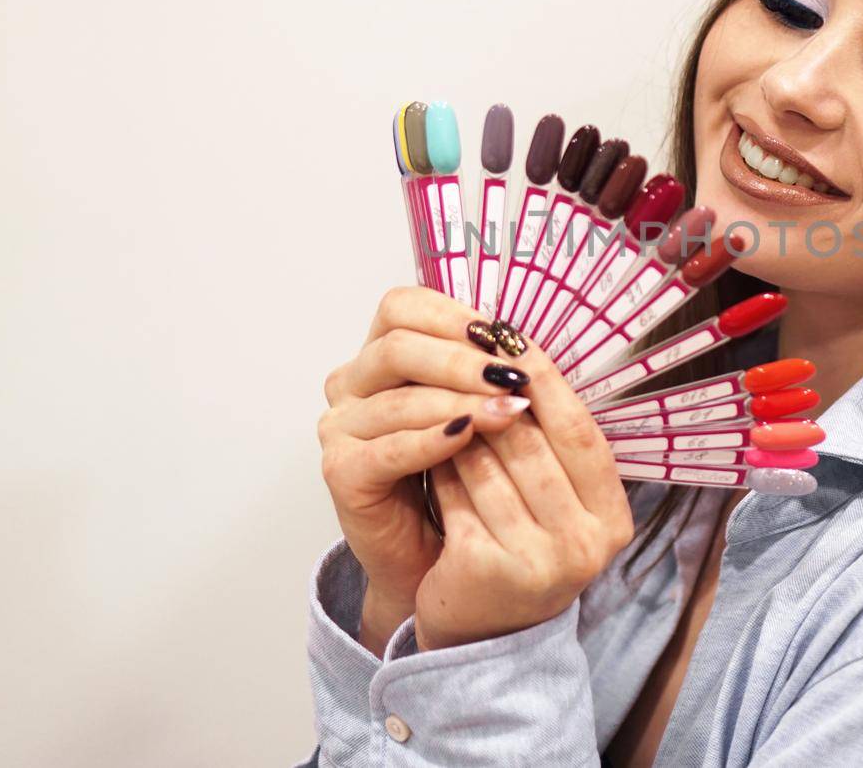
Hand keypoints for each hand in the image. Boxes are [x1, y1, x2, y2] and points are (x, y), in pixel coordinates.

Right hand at [319, 286, 533, 651]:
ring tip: (509, 413)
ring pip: (397, 398)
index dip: (451, 315)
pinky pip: (388, 449)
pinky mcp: (341, 471)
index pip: (401, 308)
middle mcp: (351, 385)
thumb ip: (483, 372)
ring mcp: (340, 428)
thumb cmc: (459, 476)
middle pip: (397, 346)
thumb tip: (522, 343)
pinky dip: (431, 440)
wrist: (435, 554)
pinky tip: (468, 438)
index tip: (501, 335)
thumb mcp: (472, 410)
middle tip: (511, 376)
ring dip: (458, 401)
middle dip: (461, 359)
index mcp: (380, 356)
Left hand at [413, 331, 634, 650]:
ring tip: (435, 394)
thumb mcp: (553, 499)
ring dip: (458, 425)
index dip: (547, 380)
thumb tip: (518, 355)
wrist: (482, 634)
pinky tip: (424, 448)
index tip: (512, 337)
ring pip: (488, 465)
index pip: (582, 432)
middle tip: (461, 353)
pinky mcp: (487, 571)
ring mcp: (539, 562)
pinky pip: (455, 498)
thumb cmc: (517, 546)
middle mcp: (585, 544)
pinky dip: (438, 468)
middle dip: (491, 396)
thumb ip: (550, 443)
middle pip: (532, 444)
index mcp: (611, 519)